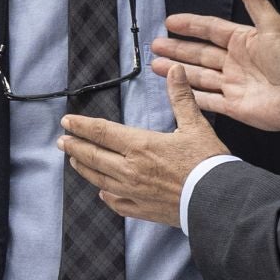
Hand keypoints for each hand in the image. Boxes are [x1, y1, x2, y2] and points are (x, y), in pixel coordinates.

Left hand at [59, 64, 228, 226]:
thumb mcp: (195, 125)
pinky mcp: (142, 210)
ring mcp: (134, 192)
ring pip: (100, 179)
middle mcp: (130, 170)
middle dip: (75, 147)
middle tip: (62, 141)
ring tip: (74, 161)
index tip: (67, 121)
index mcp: (140, 146)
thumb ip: (181, 97)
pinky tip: (103, 193)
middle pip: (94, 156)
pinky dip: (106, 196)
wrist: (217, 200)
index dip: (81, 126)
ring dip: (84, 168)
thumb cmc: (207, 163)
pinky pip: (117, 203)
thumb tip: (174, 70)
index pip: (102, 132)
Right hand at [153, 0, 279, 132]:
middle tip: (155, 44)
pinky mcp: (234, 106)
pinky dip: (192, 96)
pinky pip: (208, 101)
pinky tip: (176, 91)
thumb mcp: (271, 25)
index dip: (190, 25)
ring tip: (156, 65)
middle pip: (199, 53)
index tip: (170, 21)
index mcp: (242, 41)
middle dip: (177, 48)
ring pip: (198, 76)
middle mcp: (234, 62)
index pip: (210, 30)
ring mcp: (233, 84)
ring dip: (178, 70)